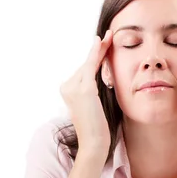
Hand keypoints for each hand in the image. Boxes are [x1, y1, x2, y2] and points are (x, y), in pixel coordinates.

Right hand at [59, 30, 113, 160]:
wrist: (94, 143)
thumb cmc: (98, 127)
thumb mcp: (94, 104)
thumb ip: (93, 90)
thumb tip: (102, 78)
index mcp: (67, 90)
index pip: (84, 69)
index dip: (93, 55)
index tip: (102, 42)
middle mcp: (66, 86)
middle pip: (86, 64)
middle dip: (98, 49)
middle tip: (108, 34)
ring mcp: (73, 88)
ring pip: (89, 63)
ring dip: (100, 48)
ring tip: (110, 35)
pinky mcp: (84, 89)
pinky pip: (92, 66)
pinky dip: (97, 53)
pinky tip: (102, 42)